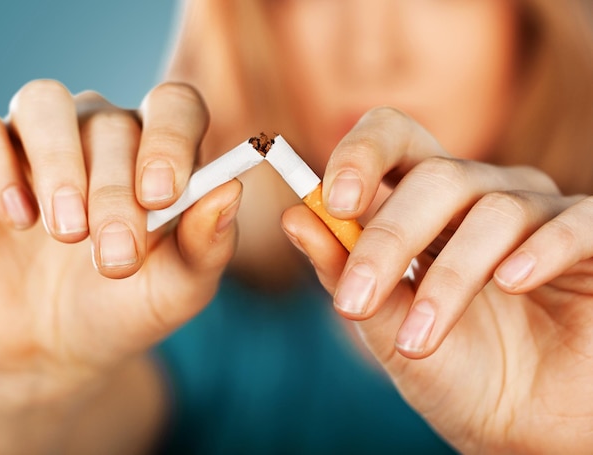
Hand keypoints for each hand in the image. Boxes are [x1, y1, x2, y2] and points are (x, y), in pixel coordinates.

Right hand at [0, 80, 239, 447]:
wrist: (52, 346)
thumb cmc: (125, 309)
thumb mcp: (177, 290)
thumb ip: (208, 244)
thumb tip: (232, 189)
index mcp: (160, 158)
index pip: (174, 107)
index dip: (170, 139)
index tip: (159, 196)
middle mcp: (103, 137)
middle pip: (111, 123)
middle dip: (113, 193)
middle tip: (114, 256)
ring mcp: (43, 144)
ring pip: (46, 102)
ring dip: (58, 164)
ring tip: (66, 231)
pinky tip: (17, 216)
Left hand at [282, 107, 592, 453]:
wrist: (522, 429)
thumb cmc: (453, 371)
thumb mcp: (385, 325)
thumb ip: (344, 270)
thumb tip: (295, 218)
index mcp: (426, 207)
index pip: (394, 141)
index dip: (362, 154)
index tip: (335, 201)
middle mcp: (482, 197)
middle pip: (436, 176)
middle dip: (389, 238)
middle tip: (358, 300)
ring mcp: (541, 213)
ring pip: (494, 210)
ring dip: (449, 278)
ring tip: (421, 339)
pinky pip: (574, 223)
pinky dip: (540, 251)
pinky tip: (512, 284)